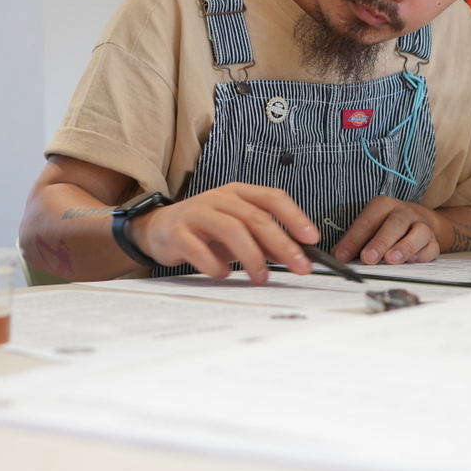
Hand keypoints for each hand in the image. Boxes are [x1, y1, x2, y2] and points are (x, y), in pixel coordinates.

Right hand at [128, 183, 318, 282]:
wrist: (158, 228)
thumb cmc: (204, 228)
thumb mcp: (237, 228)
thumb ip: (263, 239)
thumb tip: (295, 254)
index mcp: (237, 193)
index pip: (272, 197)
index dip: (295, 216)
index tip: (312, 239)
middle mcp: (218, 199)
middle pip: (256, 217)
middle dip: (281, 244)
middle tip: (299, 265)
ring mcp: (197, 214)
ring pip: (231, 230)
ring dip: (251, 256)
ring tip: (262, 277)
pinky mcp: (178, 232)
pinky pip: (199, 249)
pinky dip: (214, 264)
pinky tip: (224, 274)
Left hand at [330, 196, 442, 264]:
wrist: (421, 220)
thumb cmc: (387, 225)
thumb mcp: (369, 225)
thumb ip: (354, 240)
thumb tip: (338, 256)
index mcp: (383, 205)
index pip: (366, 222)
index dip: (353, 240)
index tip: (342, 256)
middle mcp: (403, 213)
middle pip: (393, 225)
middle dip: (379, 242)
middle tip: (367, 258)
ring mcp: (421, 225)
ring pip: (417, 233)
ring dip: (404, 247)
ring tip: (391, 260)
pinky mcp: (433, 240)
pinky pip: (431, 247)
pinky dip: (422, 255)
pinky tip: (412, 262)